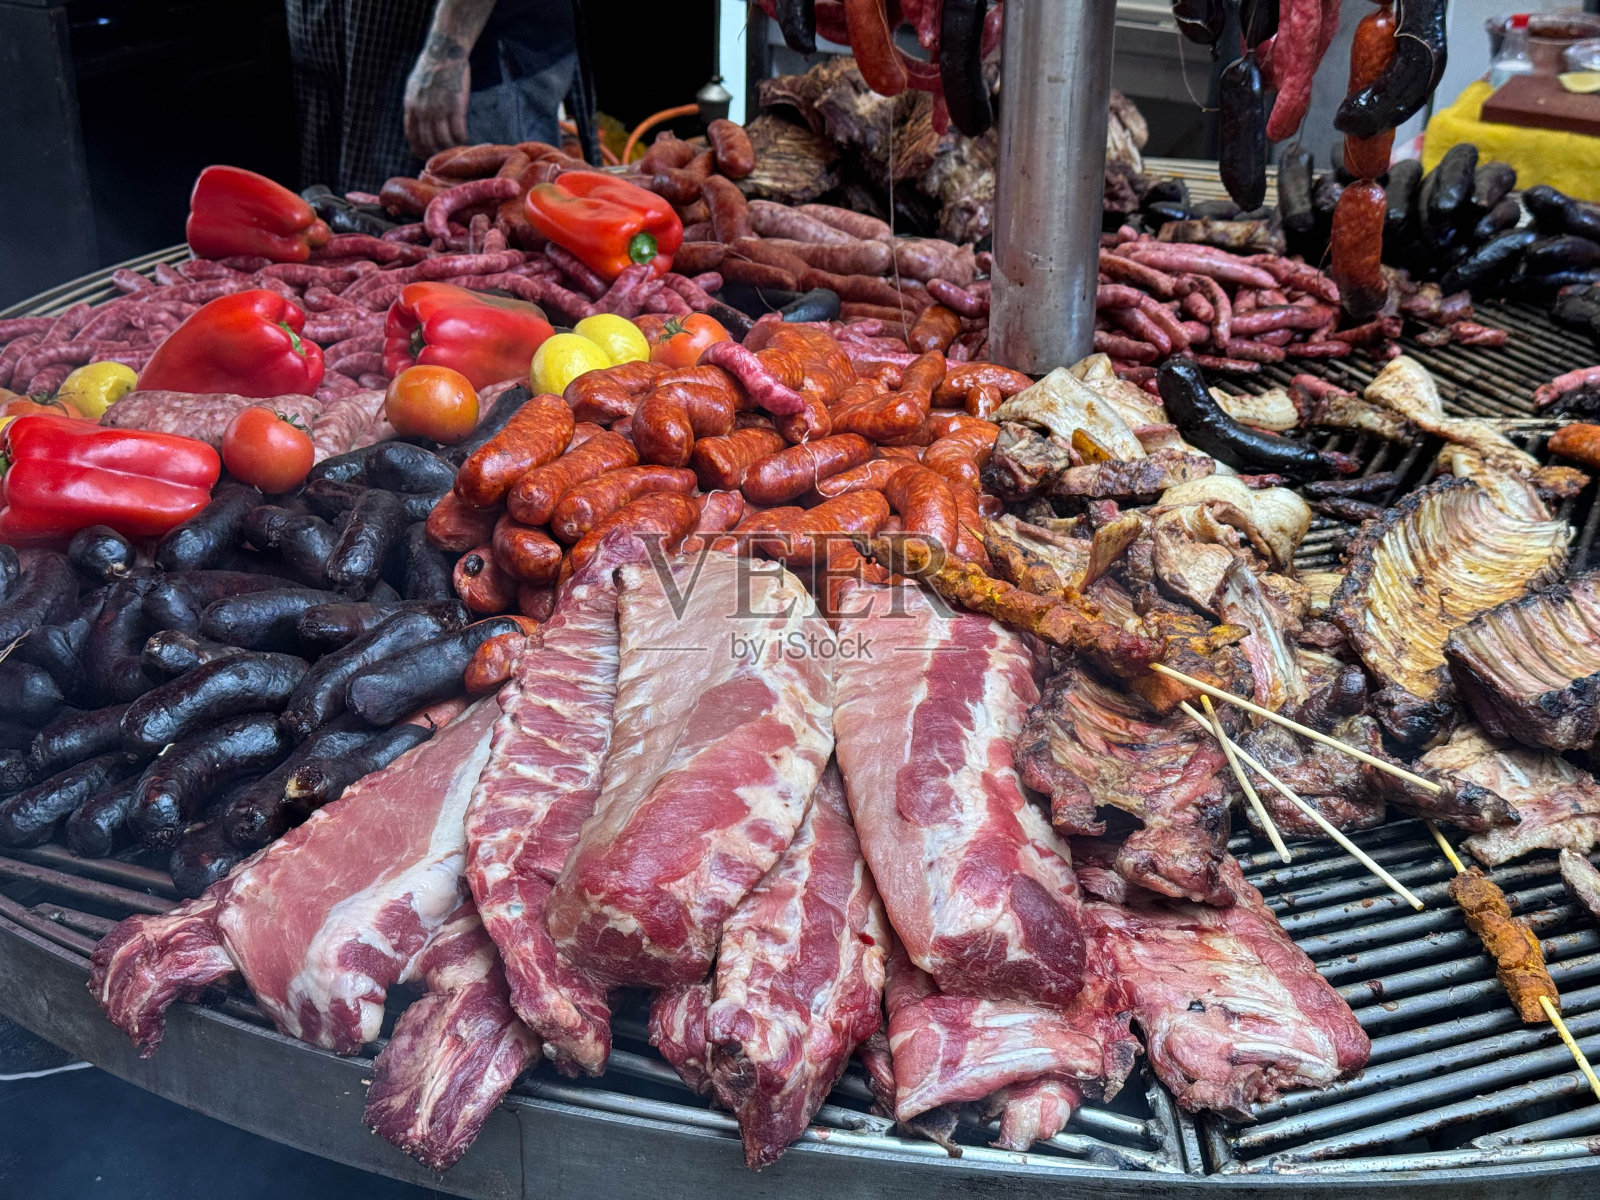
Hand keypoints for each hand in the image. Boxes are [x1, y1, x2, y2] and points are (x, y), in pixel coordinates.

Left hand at [404, 37, 470, 159]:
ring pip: (444, 140)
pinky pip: (458, 132)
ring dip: (451, 147)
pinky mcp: (456, 107)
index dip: (419, 149)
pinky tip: (465, 138)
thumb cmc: (431, 68)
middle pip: (428, 142)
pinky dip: (462, 139)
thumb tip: (417, 121)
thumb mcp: (414, 87)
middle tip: (445, 155)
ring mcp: (440, 110)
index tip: (426, 155)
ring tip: (457, 146)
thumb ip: (414, 105)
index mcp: (411, 106)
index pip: (412, 136)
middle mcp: (423, 111)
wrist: (444, 53)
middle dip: (436, 152)